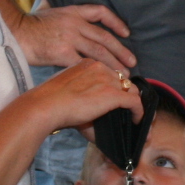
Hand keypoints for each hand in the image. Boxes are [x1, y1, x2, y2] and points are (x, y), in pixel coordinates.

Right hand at [15, 2, 134, 69]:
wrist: (14, 34)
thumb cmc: (29, 28)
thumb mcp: (50, 14)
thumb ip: (66, 20)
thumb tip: (75, 28)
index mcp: (72, 12)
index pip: (100, 12)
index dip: (115, 22)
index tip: (126, 33)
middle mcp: (74, 23)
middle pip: (104, 37)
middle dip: (120, 50)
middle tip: (132, 61)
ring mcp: (70, 38)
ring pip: (99, 52)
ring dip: (114, 63)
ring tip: (125, 74)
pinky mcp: (63, 53)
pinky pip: (85, 64)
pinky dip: (96, 73)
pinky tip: (103, 81)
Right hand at [32, 59, 146, 131]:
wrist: (45, 106)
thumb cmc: (50, 103)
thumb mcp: (69, 93)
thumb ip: (83, 97)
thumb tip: (93, 117)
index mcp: (87, 63)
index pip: (110, 73)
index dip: (116, 87)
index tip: (117, 100)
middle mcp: (100, 67)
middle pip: (123, 80)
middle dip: (127, 94)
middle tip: (129, 109)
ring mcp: (107, 79)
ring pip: (130, 89)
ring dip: (134, 104)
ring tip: (134, 116)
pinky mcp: (112, 94)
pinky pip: (134, 101)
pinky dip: (138, 111)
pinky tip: (137, 120)